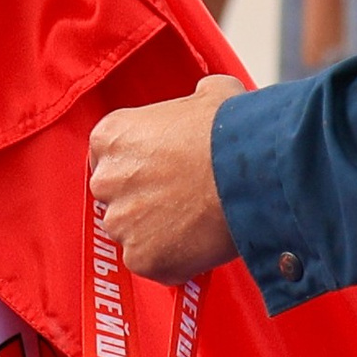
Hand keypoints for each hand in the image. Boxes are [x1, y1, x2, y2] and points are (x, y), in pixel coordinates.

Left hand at [88, 76, 244, 283]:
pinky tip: (199, 242)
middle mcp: (105, 180)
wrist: (251, 173)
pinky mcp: (141, 259)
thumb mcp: (210, 93)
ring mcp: (120, 224)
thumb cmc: (231, 130)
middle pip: (116, 198)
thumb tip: (204, 97)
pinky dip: (174, 259)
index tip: (163, 171)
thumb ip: (191, 99)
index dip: (139, 166)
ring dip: (157, 232)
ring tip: (195, 221)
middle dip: (143, 201)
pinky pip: (152, 263)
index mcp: (110, 136)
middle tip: (181, 198)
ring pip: (133, 234)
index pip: (109, 158)